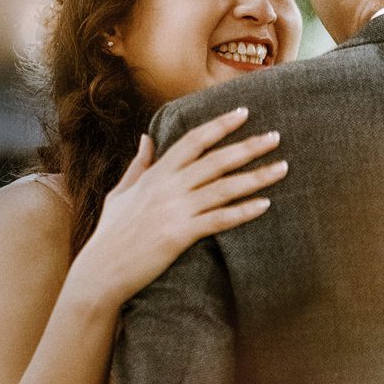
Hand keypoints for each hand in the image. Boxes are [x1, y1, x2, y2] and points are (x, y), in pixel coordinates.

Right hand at [66, 106, 285, 309]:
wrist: (101, 270)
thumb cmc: (111, 233)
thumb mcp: (121, 192)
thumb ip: (138, 165)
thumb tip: (147, 138)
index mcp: (156, 174)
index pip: (193, 140)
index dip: (219, 125)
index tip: (243, 113)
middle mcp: (168, 187)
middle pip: (216, 160)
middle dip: (248, 146)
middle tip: (275, 136)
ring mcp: (175, 210)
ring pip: (223, 188)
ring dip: (256, 177)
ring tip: (282, 168)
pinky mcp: (179, 235)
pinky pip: (219, 220)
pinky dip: (243, 211)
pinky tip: (265, 204)